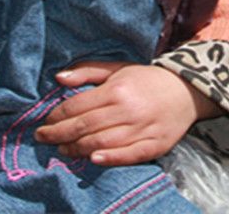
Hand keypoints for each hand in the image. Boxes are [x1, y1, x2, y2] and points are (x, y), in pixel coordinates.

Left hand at [33, 61, 218, 165]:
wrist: (186, 91)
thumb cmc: (146, 80)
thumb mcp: (117, 69)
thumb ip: (87, 72)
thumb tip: (58, 78)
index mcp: (117, 89)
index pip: (78, 106)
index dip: (57, 116)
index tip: (45, 122)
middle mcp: (128, 110)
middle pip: (85, 126)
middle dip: (59, 134)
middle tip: (43, 138)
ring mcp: (142, 129)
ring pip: (101, 143)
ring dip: (77, 149)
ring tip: (62, 150)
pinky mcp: (155, 145)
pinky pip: (128, 155)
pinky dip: (109, 159)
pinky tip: (93, 159)